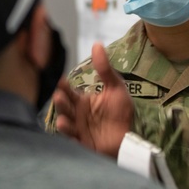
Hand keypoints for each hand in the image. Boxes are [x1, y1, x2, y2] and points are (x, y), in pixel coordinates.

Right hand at [52, 42, 132, 158]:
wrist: (129, 137)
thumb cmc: (120, 112)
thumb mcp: (115, 87)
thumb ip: (104, 69)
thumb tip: (96, 44)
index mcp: (81, 102)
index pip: (68, 92)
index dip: (64, 87)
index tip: (60, 80)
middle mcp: (76, 115)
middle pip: (64, 107)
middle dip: (60, 103)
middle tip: (59, 95)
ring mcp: (78, 130)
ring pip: (66, 125)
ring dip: (63, 122)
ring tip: (63, 120)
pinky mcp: (83, 144)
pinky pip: (74, 142)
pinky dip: (71, 139)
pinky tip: (71, 136)